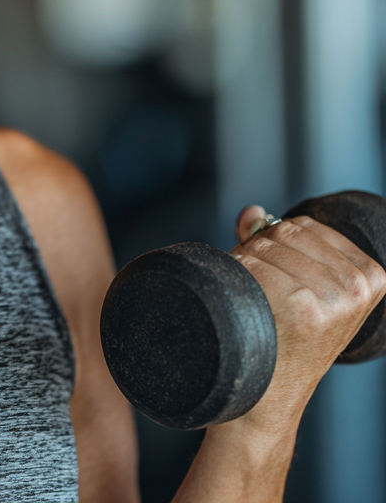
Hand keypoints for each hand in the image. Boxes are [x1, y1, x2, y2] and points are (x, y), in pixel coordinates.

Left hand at [227, 205, 385, 434]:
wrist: (269, 395)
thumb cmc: (281, 336)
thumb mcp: (298, 286)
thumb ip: (277, 243)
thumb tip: (251, 212)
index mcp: (370, 275)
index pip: (303, 225)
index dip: (275, 241)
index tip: (277, 276)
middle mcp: (357, 284)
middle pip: (283, 231)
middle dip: (258, 251)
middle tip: (258, 290)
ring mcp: (334, 295)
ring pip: (263, 245)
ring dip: (244, 263)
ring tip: (253, 299)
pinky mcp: (304, 306)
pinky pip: (252, 264)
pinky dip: (236, 275)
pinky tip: (244, 303)